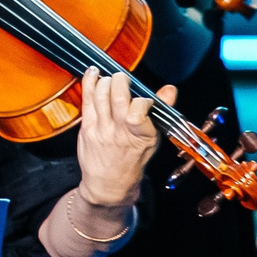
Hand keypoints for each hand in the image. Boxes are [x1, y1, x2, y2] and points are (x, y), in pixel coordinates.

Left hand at [74, 67, 157, 207]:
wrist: (109, 183)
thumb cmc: (133, 160)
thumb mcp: (153, 139)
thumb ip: (160, 113)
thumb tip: (170, 89)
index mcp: (142, 136)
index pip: (139, 112)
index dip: (142, 100)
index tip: (144, 98)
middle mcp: (120, 132)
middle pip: (118, 99)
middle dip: (120, 81)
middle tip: (123, 77)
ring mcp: (101, 130)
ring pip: (101, 97)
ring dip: (105, 81)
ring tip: (109, 77)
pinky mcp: (86, 128)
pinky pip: (86, 101)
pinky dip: (89, 83)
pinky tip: (92, 72)